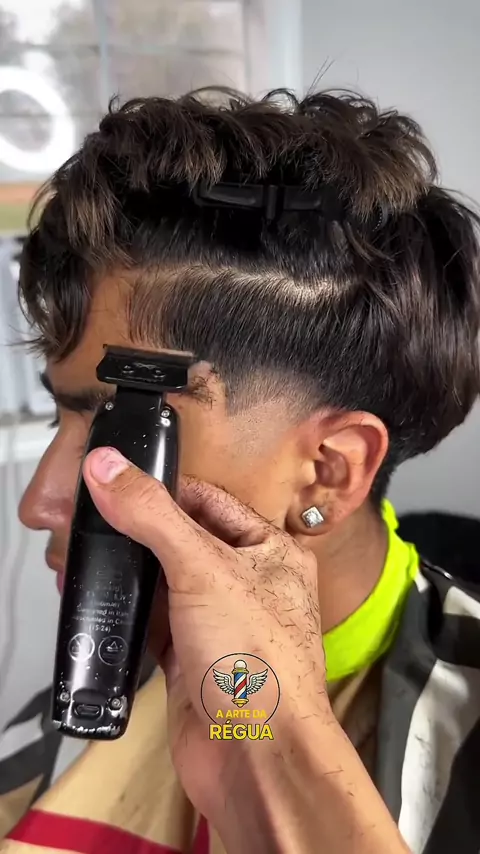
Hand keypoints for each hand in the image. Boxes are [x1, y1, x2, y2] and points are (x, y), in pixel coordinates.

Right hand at [83, 450, 326, 804]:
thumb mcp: (203, 569)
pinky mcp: (193, 658)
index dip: (165, 490)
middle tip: (102, 519)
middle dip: (143, 533)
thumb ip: (153, 516)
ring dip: (134, 575)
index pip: (210, 501)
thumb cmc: (261, 666)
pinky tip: (111, 606)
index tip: (121, 481)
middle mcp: (249, 585)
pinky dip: (132, 615)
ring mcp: (220, 623)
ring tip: (100, 558)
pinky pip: (156, 624)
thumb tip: (111, 469)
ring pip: (168, 583)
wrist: (255, 754)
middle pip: (185, 541)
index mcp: (271, 552)